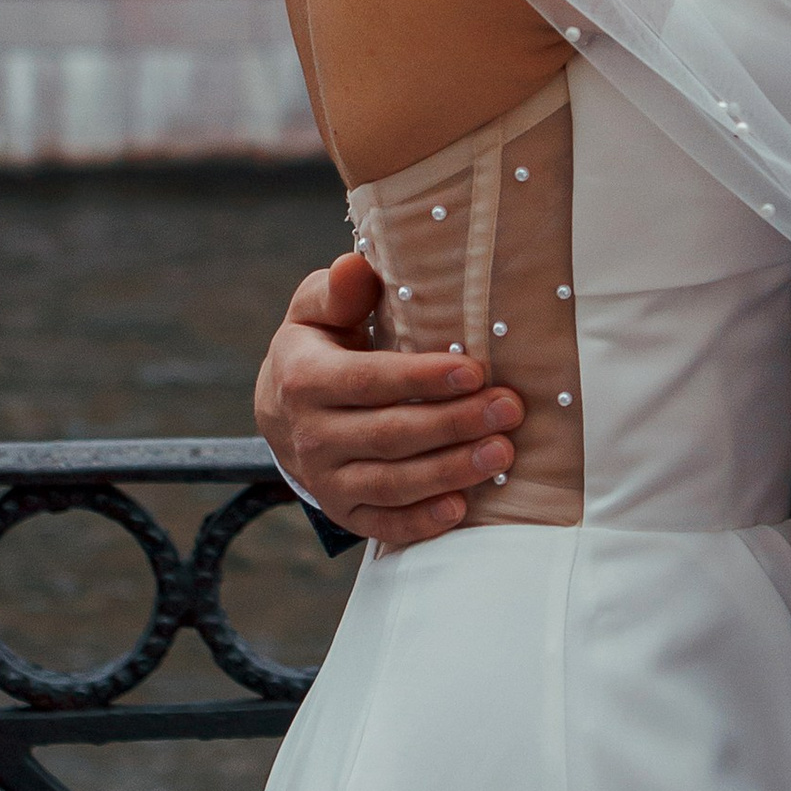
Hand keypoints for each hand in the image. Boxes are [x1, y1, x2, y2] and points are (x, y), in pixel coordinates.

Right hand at [254, 250, 524, 547]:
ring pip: (393, 483)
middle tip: (509, 409)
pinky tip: (462, 508)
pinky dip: (421, 522)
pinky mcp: (344, 511)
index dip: (422, 379)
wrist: (280, 411)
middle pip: (391, 434)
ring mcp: (326, 480)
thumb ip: (339, 290)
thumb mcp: (316, 310)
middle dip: (455, 424)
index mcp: (305, 379)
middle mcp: (311, 435)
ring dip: (451, 471)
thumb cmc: (318, 347)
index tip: (474, 371)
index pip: (369, 382)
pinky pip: (383, 524)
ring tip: (502, 453)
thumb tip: (357, 266)